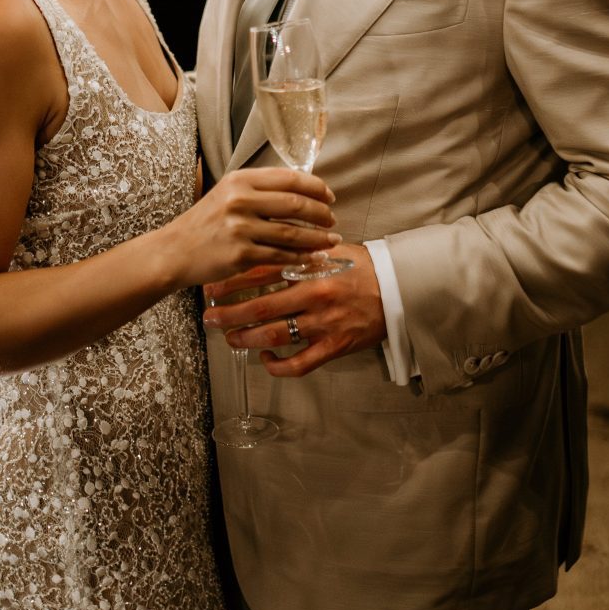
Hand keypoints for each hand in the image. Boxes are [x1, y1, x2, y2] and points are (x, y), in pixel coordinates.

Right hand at [158, 168, 337, 289]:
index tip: (330, 197)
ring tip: (331, 240)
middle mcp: (240, 200)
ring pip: (292, 233)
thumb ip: (260, 189)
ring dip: (318, 238)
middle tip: (333, 220)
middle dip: (321, 214)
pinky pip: (281, 256)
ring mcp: (240, 227)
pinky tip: (312, 258)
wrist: (174, 251)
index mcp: (240, 179)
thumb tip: (302, 190)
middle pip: (296, 204)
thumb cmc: (205, 222)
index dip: (316, 188)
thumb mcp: (228, 194)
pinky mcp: (240, 254)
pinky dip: (301, 258)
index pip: (290, 178)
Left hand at [202, 243, 386, 376]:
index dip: (232, 282)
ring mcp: (324, 323)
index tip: (212, 287)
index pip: (261, 273)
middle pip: (261, 308)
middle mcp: (315, 294)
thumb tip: (262, 243)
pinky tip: (266, 359)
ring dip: (247, 339)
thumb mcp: (329, 250)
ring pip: (276, 336)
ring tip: (230, 338)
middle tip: (209, 317)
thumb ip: (297, 250)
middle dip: (230, 314)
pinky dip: (278, 366)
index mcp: (311, 267)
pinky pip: (300, 364)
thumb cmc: (361, 267)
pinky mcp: (335, 346)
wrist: (399, 288)